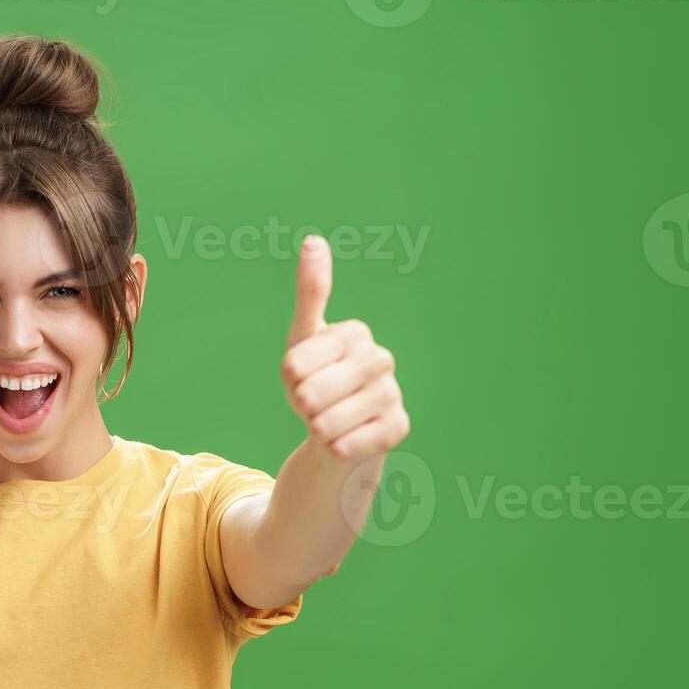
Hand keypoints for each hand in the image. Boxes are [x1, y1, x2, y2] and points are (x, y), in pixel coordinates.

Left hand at [280, 235, 408, 462]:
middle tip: (314, 405)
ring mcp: (393, 393)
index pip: (295, 365)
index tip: (302, 378)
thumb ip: (310, 292)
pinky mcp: (399, 427)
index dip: (289, 380)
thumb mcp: (303, 339)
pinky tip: (343, 441)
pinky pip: (348, 445)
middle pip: (310, 395)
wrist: (340, 430)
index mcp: (354, 333)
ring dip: (317, 429)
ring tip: (328, 421)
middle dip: (302, 407)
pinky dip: (335, 449)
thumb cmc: (316, 379)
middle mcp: (380, 359)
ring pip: (327, 423)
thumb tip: (313, 240)